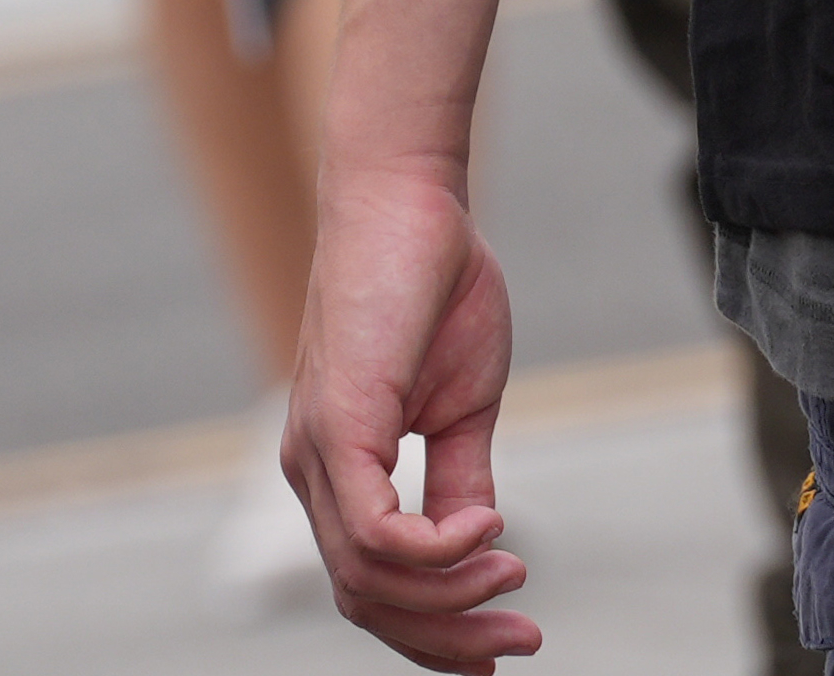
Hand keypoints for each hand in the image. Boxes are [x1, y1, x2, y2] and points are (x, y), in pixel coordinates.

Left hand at [285, 160, 533, 664]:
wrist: (412, 201)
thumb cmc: (436, 288)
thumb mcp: (464, 405)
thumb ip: (461, 479)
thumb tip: (478, 547)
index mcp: (339, 470)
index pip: (372, 583)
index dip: (434, 628)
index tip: (502, 647)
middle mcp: (313, 473)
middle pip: (364, 599)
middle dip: (445, 636)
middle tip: (520, 643)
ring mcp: (317, 453)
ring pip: (367, 578)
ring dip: (448, 594)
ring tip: (514, 574)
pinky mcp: (337, 426)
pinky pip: (373, 530)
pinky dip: (434, 548)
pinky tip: (486, 532)